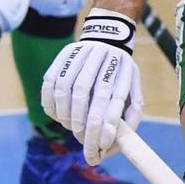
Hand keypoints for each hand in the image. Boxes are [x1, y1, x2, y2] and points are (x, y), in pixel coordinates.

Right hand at [41, 10, 144, 162]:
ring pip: (67, 88)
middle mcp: (103, 60)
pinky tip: (56, 115)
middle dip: (85, 124)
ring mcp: (81, 56)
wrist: (107, 36)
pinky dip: (51, 102)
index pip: (114, 100)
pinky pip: (50, 82)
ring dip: (66, 114)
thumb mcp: (134, 86)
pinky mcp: (62, 56)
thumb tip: (124, 137)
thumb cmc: (120, 71)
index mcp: (123, 70)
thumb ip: (132, 109)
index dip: (107, 126)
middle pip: (89, 95)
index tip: (103, 147)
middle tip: (84, 142)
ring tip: (71, 128)